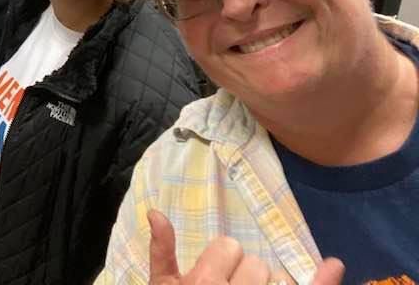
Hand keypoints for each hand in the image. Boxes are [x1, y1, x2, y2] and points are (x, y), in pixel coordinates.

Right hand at [147, 209, 344, 284]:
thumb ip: (160, 250)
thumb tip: (155, 212)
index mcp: (203, 282)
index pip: (228, 247)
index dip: (222, 263)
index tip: (214, 279)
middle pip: (255, 264)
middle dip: (246, 278)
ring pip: (278, 281)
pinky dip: (322, 281)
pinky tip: (332, 266)